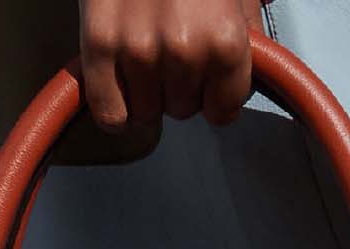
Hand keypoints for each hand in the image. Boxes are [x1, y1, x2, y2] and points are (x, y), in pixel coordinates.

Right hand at [78, 0, 258, 132]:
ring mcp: (138, 50)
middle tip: (171, 47)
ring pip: (147, 113)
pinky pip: (111, 115)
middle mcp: (183, 50)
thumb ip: (246, 31)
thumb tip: (251, 71)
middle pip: (184, 111)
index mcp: (224, 40)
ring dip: (147, 93)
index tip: (209, 79)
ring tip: (144, 53)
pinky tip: (119, 87)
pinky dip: (115, 109)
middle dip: (181, 86)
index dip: (216, 95)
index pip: (224, 110)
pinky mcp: (99, 47)